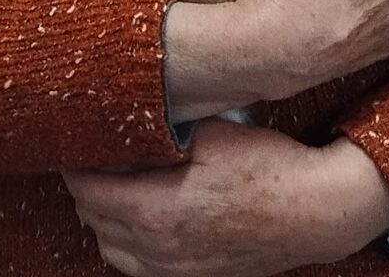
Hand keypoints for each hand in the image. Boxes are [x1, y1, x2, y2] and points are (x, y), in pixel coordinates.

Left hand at [65, 125, 388, 276]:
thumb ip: (160, 134)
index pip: (88, 193)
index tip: (74, 146)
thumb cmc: (266, 167)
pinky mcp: (194, 276)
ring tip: (111, 189)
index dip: (75, 167)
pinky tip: (139, 220)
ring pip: (113, 252)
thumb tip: (128, 126)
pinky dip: (128, 245)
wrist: (315, 212)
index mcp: (155, 211)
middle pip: (95, 222)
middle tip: (90, 161)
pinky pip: (139, 268)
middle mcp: (159, 250)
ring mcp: (177, 270)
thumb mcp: (208, 134)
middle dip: (86, 191)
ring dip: (103, 221)